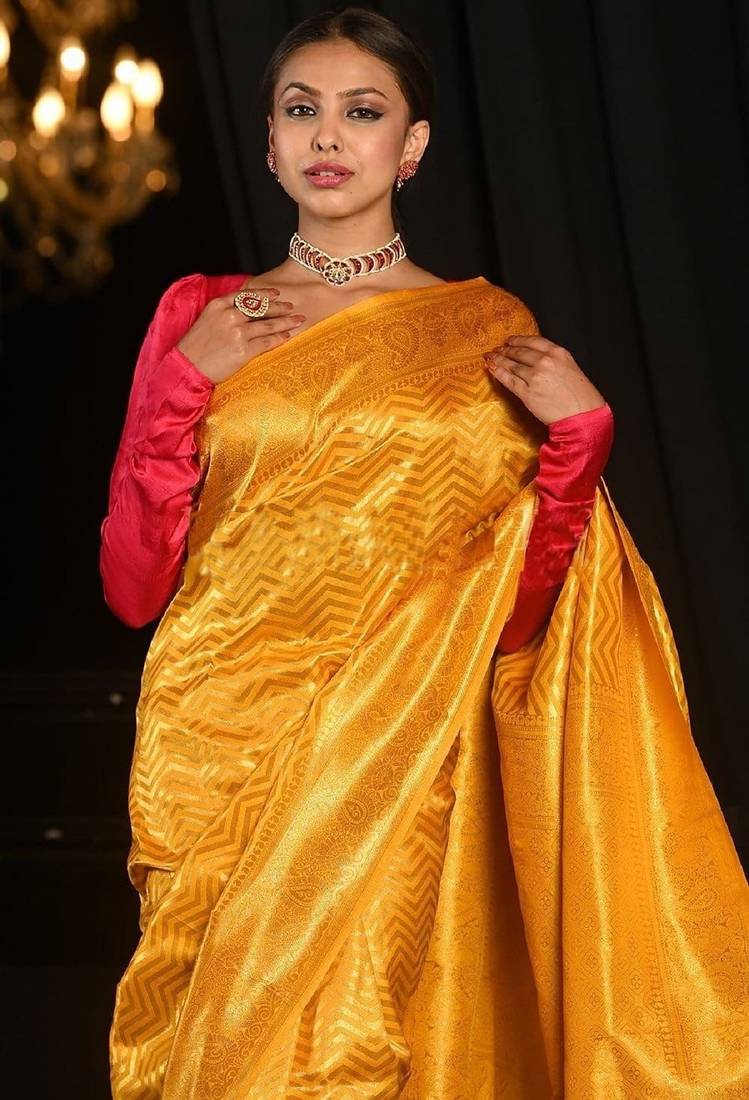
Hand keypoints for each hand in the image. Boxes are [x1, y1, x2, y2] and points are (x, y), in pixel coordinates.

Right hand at [176, 281, 306, 382]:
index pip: (247, 295)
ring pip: (268, 325)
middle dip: (280, 307)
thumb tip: (243, 311)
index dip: (264, 294)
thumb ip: (224, 312)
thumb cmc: (196, 346)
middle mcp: (230, 315)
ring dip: (286, 322)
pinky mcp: (243, 350)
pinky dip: (279, 338)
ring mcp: (238, 333)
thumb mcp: (206, 320)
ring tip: (298, 320)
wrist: (188, 367)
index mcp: (219, 305)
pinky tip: (287, 336)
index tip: (276, 294)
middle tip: (292, 307)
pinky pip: (266, 342)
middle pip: (261, 308)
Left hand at [483, 334, 605, 425]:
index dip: (518, 340)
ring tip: (490, 358)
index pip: (533, 341)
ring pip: (511, 365)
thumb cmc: (581, 396)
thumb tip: (536, 359)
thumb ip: (554, 361)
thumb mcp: (571, 368)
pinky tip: (491, 368)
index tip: (509, 340)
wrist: (582, 415)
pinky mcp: (526, 392)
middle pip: (519, 352)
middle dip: (505, 350)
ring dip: (498, 360)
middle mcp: (545, 362)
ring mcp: (534, 377)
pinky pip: (508, 380)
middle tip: (496, 350)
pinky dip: (498, 372)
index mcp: (558, 353)